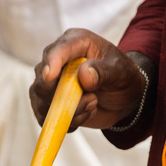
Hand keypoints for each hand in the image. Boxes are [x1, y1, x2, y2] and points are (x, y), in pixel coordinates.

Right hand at [29, 28, 146, 130]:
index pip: (56, 51)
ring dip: (71, 112)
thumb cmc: (122, 77)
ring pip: (43, 104)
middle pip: (42, 83)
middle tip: (92, 100)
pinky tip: (85, 114)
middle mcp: (56, 61)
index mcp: (74, 43)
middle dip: (65, 99)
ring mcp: (49, 83)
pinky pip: (47, 119)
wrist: (122, 97)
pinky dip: (68, 122)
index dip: (51, 63)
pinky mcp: (49, 103)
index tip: (50, 76)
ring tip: (93, 104)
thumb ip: (104, 71)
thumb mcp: (121, 72)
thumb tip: (83, 75)